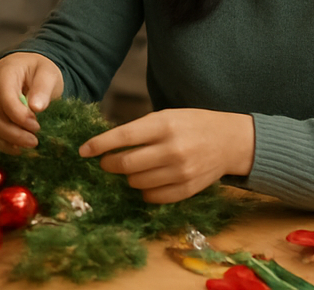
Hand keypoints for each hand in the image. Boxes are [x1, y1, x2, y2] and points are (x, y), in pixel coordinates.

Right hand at [0, 52, 63, 152]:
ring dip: (9, 140)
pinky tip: (19, 149)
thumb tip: (36, 107)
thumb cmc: (40, 71)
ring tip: (30, 145)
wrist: (32, 71)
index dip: (18, 115)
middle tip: (34, 141)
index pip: (5, 96)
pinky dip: (4, 144)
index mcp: (5, 72)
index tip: (36, 125)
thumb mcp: (48, 73)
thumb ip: (43, 87)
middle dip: (13, 132)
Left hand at [79, 108, 253, 202]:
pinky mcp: (188, 189)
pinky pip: (154, 197)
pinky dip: (144, 191)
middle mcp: (172, 149)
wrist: (229, 140)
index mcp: (164, 125)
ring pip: (137, 183)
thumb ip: (139, 130)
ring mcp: (181, 171)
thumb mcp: (166, 116)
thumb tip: (106, 144)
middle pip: (127, 164)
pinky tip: (146, 181)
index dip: (99, 145)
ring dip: (128, 177)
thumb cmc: (191, 124)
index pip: (123, 137)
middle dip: (109, 165)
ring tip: (132, 169)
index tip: (83, 151)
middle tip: (106, 163)